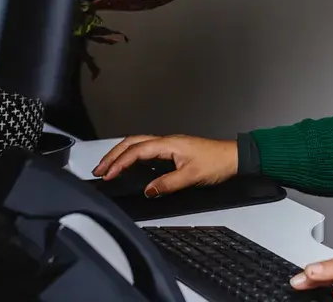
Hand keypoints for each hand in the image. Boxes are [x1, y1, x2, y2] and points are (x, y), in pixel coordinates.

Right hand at [91, 134, 236, 196]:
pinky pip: (147, 149)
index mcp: (168, 144)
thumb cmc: (216, 162)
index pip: (137, 150)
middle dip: (113, 155)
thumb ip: (167, 184)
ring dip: (121, 154)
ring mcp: (169, 145)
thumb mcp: (191, 176)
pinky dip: (132, 155)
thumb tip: (148, 190)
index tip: (107, 174)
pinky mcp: (173, 150)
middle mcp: (167, 141)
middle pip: (132, 142)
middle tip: (99, 169)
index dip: (119, 162)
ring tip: (108, 166)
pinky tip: (129, 165)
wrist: (234, 157)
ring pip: (138, 144)